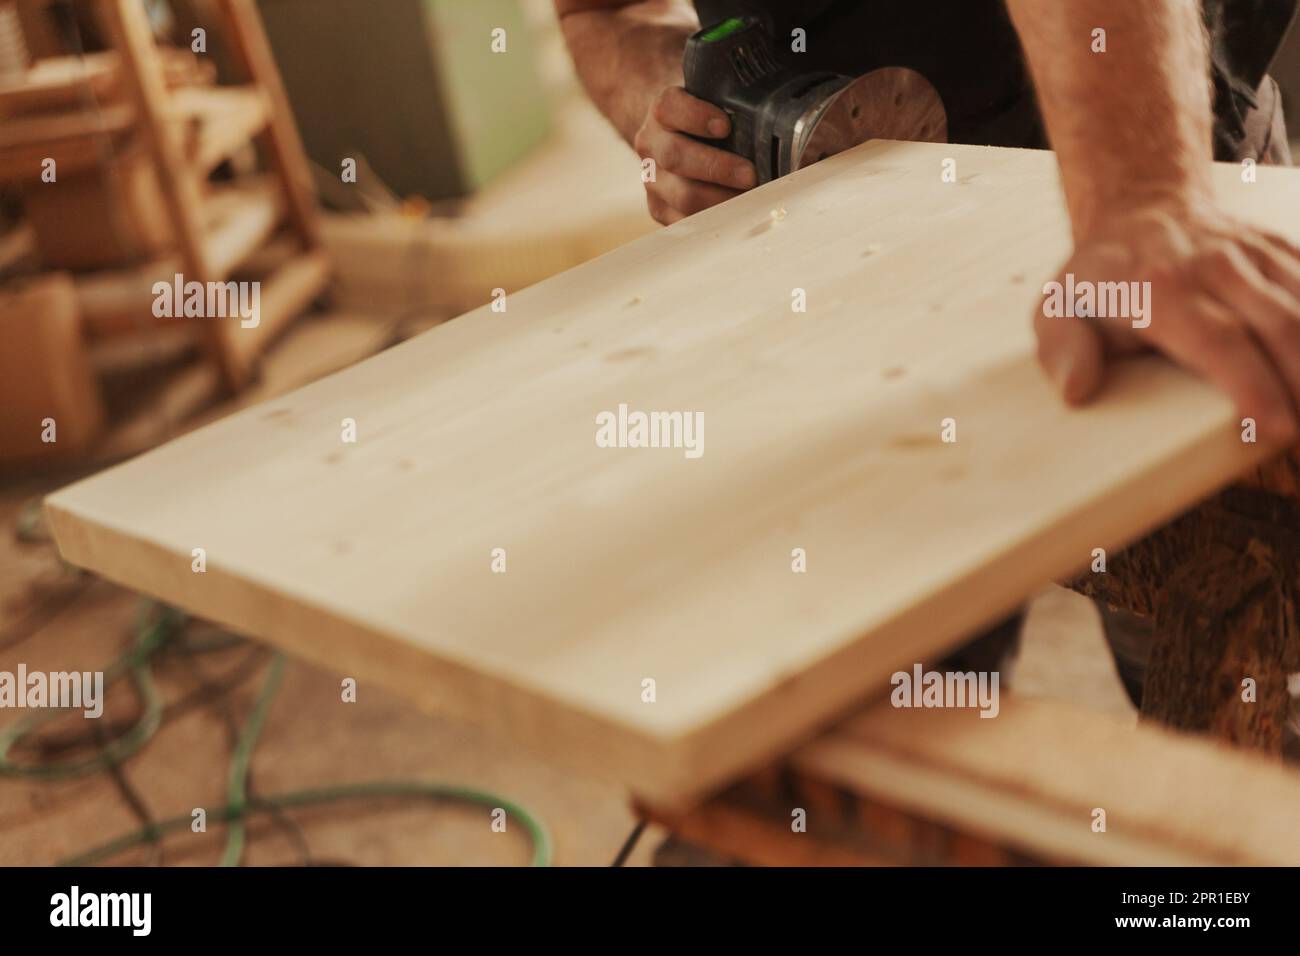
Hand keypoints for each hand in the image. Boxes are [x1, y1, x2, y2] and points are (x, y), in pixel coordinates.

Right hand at [633, 86, 756, 224]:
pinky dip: (714, 221)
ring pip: (681, 194)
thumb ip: (735, 104)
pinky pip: (684, 221)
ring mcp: (652, 179)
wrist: (674, 139)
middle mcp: (651, 144)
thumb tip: (777, 120)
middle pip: (675, 156)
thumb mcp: (714, 102)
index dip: (695, 117)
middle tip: (750, 175)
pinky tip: (738, 216)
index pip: (669, 108)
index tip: (726, 126)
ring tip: (751, 200)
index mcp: (662, 112)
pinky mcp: (659, 208)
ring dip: (720, 200)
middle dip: (716, 168)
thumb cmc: (706, 120)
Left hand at [1035, 201, 1299, 442]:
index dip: (1251, 385)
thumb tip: (1076, 392)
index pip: (1217, 340)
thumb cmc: (1099, 279)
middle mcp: (1216, 268)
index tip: (1277, 428)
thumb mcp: (1057, 311)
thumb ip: (1062, 351)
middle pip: (1279, 326)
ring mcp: (1256, 257)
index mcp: (1160, 288)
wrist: (1141, 209)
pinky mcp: (1284, 252)